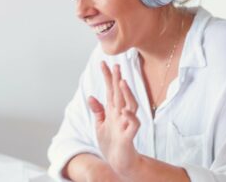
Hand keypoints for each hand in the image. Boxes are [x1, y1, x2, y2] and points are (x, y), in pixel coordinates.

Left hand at [88, 61, 140, 176]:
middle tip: (115, 65)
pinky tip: (125, 110)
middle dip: (118, 80)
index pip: (110, 91)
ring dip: (127, 94)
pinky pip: (134, 124)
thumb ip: (98, 111)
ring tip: (122, 82)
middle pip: (120, 94)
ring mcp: (126, 124)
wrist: (119, 162)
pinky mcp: (129, 135)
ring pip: (131, 105)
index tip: (103, 64)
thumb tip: (91, 97)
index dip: (107, 77)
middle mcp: (121, 114)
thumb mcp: (100, 125)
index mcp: (113, 111)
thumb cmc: (112, 143)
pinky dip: (130, 117)